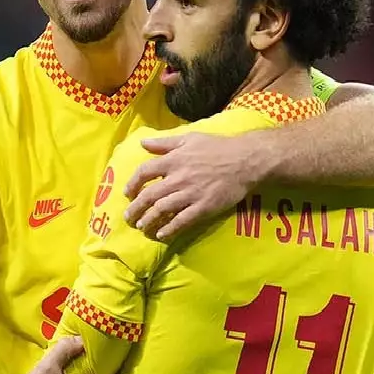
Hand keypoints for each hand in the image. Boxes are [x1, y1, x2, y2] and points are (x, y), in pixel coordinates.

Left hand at [123, 133, 267, 239]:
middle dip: (135, 209)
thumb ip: (165, 143)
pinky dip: (169, 229)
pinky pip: (181, 221)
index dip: (133, 184)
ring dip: (149, 220)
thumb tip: (143, 143)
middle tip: (129, 218)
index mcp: (174, 160)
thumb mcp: (190, 138)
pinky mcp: (203, 207)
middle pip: (149, 196)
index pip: (144, 172)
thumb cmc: (218, 147)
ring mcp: (190, 194)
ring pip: (162, 210)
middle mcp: (178, 177)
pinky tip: (162, 235)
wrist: (245, 160)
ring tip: (142, 227)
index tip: (128, 193)